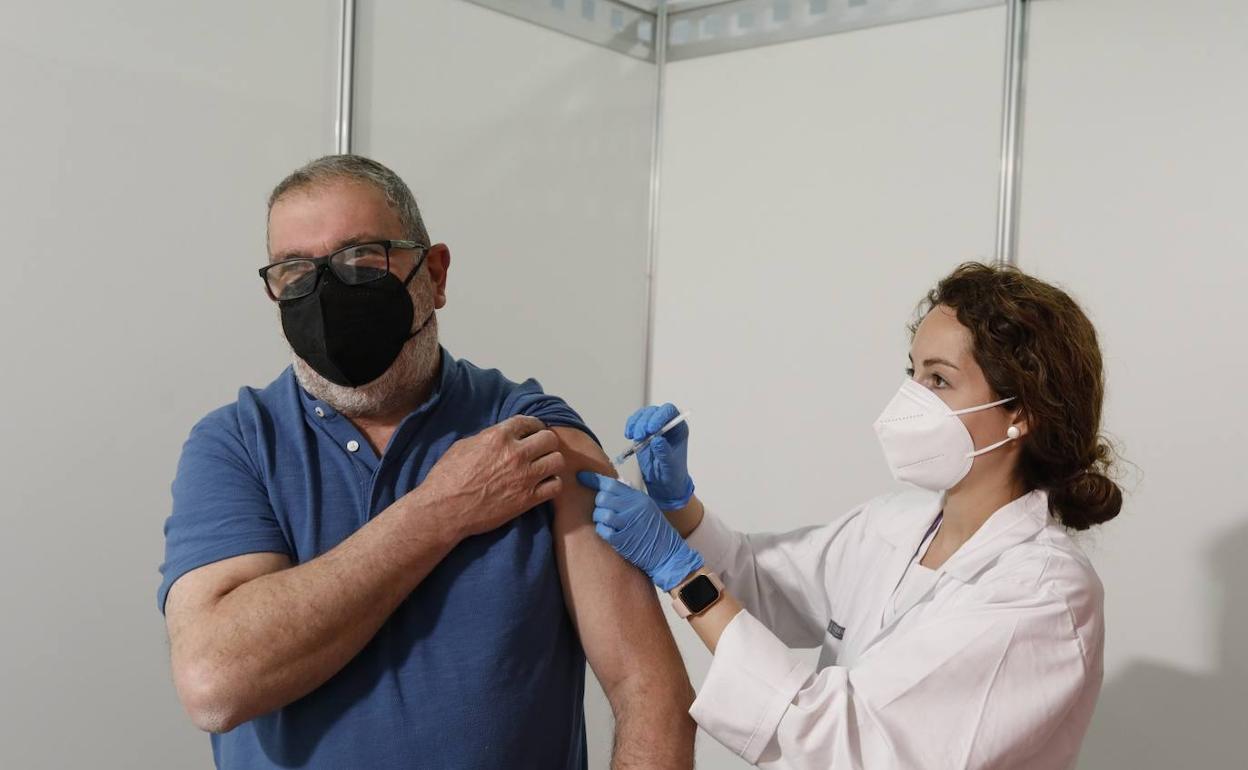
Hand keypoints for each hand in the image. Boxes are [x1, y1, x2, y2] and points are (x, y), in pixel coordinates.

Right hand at [420, 415, 564, 539]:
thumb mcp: (464, 446)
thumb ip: (487, 438)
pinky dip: (552, 484)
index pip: (528, 421)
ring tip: (543, 467)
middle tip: (539, 450)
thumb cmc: (447, 477)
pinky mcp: (528, 499)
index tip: (533, 431)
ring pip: (557, 460)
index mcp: (499, 436)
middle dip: (545, 442)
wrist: (445, 509)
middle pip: (549, 439)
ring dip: (551, 462)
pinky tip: (543, 485)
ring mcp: (525, 477)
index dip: (533, 426)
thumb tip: (501, 437)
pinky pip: (556, 486)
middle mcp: (516, 453)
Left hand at [577, 472, 703, 591]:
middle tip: (604, 512)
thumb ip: (629, 499)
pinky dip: (602, 531)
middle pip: (603, 498)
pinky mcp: (622, 539)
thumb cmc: (656, 532)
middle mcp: (633, 507)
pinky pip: (602, 530)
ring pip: (601, 513)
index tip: (580, 477)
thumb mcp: (647, 508)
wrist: (668, 554)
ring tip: (607, 524)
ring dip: (599, 518)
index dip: (593, 479)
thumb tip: (606, 489)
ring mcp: (628, 523)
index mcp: (638, 498)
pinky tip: (610, 534)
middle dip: (598, 504)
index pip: (611, 484)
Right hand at [625, 403, 693, 510]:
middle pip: (654, 412)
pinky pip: (635, 422)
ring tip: (633, 437)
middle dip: (645, 421)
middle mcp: (667, 424)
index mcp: (679, 428)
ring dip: (636, 423)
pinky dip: (630, 426)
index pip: (670, 412)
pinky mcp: (643, 432)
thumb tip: (657, 439)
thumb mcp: (670, 465)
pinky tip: (628, 434)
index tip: (651, 429)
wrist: (662, 482)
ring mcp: (654, 427)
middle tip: (639, 436)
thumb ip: (664, 452)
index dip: (659, 416)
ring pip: (644, 415)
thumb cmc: (671, 474)